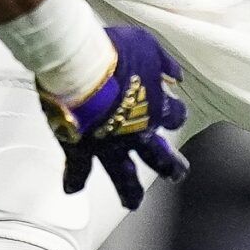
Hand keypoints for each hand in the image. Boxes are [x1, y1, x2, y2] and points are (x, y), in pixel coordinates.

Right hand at [40, 26, 189, 210]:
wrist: (80, 66)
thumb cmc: (114, 52)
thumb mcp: (147, 46)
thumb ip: (163, 62)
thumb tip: (177, 75)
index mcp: (154, 107)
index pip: (174, 116)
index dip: (176, 113)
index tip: (175, 110)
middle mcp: (136, 133)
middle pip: (158, 157)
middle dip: (169, 166)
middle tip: (175, 174)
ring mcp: (109, 145)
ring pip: (124, 176)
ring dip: (129, 191)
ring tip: (132, 203)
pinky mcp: (82, 148)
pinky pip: (78, 169)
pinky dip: (74, 180)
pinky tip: (72, 190)